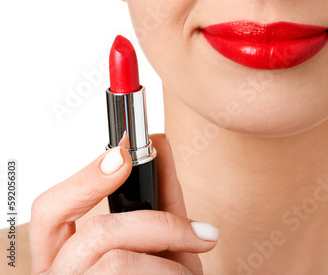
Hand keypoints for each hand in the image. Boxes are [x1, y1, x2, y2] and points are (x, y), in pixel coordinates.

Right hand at [29, 134, 217, 273]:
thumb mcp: (165, 240)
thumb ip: (159, 196)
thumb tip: (159, 142)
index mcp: (66, 253)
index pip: (50, 209)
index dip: (84, 179)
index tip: (123, 155)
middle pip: (94, 234)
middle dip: (157, 226)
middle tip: (200, 233)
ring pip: (117, 262)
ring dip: (170, 263)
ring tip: (187, 273)